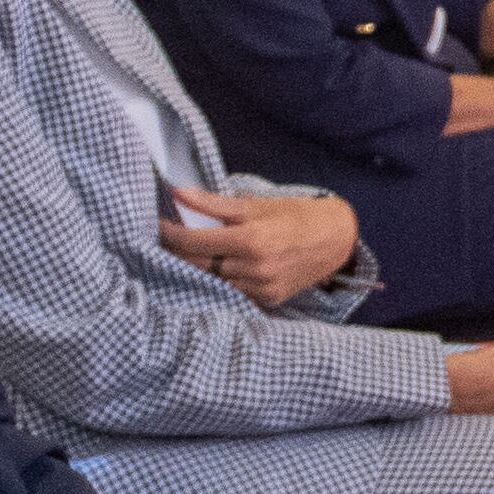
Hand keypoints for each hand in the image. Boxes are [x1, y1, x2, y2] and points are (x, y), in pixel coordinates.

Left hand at [155, 187, 358, 305]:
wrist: (337, 239)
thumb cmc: (296, 215)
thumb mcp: (257, 204)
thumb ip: (214, 203)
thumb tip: (178, 194)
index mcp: (252, 240)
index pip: (195, 241)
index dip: (170, 233)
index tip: (157, 225)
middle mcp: (256, 268)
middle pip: (199, 264)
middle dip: (179, 251)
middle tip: (168, 239)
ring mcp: (263, 288)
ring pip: (214, 281)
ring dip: (199, 268)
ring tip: (192, 252)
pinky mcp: (270, 300)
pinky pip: (234, 291)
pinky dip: (223, 280)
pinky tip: (221, 267)